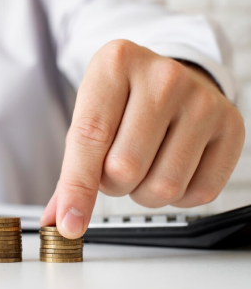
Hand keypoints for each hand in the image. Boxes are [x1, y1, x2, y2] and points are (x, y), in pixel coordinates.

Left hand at [41, 40, 244, 238]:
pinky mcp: (231, 126)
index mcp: (116, 63)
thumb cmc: (123, 101)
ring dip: (143, 192)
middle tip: (115, 165)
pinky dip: (178, 196)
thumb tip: (58, 219)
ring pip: (163, 186)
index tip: (70, 225)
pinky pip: (199, 192)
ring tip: (144, 164)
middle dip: (112, 183)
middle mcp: (163, 77)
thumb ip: (71, 169)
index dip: (77, 188)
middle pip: (124, 168)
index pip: (90, 137)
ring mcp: (202, 101)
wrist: (172, 80)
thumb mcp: (89, 117)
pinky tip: (171, 166)